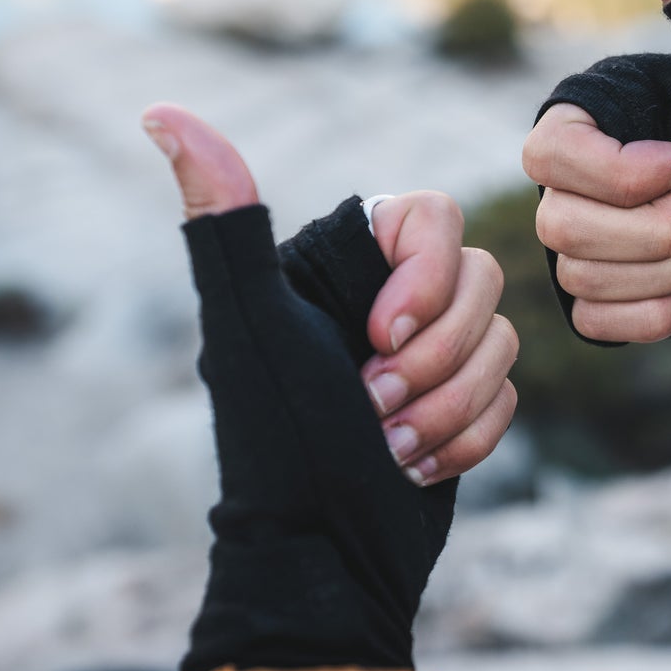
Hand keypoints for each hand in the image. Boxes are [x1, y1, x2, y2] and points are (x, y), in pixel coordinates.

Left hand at [142, 103, 516, 484]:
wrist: (321, 557)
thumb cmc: (280, 440)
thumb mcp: (248, 324)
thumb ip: (223, 219)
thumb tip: (160, 113)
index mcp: (336, 266)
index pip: (435, 216)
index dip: (428, 278)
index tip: (378, 336)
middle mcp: (383, 300)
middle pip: (481, 282)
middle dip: (435, 360)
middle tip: (371, 406)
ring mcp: (426, 355)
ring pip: (502, 340)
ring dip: (448, 406)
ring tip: (387, 447)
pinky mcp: (458, 406)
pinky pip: (510, 395)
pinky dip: (467, 438)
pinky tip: (413, 468)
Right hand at [521, 0, 670, 342]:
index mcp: (602, 111)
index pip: (550, 154)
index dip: (621, 176)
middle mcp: (584, 173)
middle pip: (561, 223)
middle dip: (659, 229)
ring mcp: (596, 239)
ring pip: (579, 276)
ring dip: (667, 270)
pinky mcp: (614, 300)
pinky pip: (593, 323)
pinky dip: (657, 315)